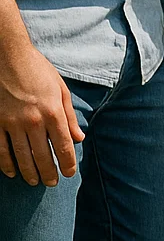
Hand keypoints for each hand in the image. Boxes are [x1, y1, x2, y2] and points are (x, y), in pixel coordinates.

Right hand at [0, 44, 83, 185]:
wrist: (8, 57)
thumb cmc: (38, 71)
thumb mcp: (60, 90)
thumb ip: (69, 116)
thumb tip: (79, 138)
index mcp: (52, 112)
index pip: (63, 146)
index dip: (68, 163)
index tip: (70, 173)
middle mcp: (33, 121)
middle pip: (42, 155)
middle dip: (49, 172)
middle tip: (52, 183)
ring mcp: (11, 123)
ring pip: (21, 156)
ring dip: (29, 172)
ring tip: (34, 182)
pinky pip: (0, 149)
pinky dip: (5, 163)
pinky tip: (12, 172)